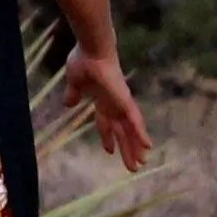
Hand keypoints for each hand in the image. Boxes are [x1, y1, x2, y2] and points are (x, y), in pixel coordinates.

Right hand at [64, 45, 151, 171]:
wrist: (92, 49)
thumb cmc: (83, 61)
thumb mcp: (74, 82)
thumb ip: (73, 93)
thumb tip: (68, 104)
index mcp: (101, 100)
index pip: (106, 123)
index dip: (107, 137)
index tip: (110, 151)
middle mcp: (114, 104)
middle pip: (121, 132)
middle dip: (126, 149)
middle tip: (132, 166)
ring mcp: (121, 103)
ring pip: (130, 131)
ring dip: (135, 148)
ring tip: (140, 164)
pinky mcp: (125, 101)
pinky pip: (135, 121)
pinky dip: (141, 134)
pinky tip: (148, 147)